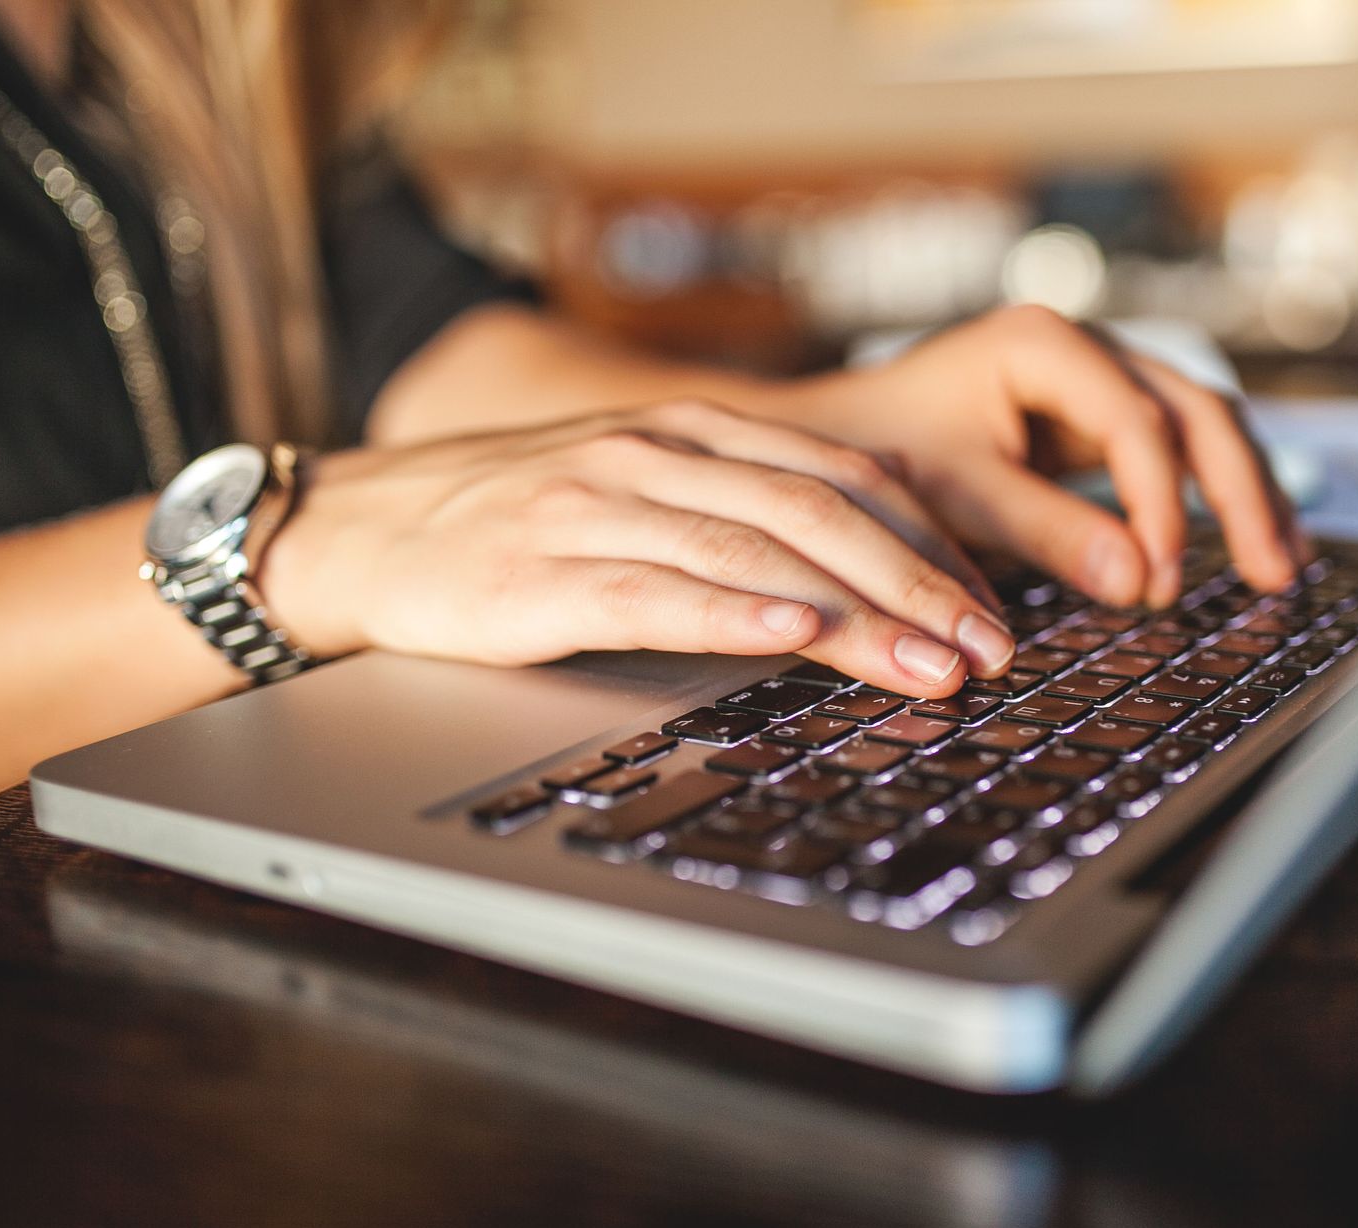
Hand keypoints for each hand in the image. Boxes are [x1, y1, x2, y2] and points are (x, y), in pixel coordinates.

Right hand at [258, 401, 1017, 695]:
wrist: (362, 529)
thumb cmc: (515, 524)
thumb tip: (864, 580)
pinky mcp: (542, 572)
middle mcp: (658, 453)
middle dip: (920, 585)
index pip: (843, 475)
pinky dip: (732, 614)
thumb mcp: (642, 495)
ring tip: (932, 666)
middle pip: (820, 511)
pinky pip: (653, 589)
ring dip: (857, 613)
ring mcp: (599, 506)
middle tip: (994, 648)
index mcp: (694, 430)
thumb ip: (740, 516)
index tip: (995, 605)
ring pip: (755, 551)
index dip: (931, 541)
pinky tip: (792, 638)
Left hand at [767, 304, 1307, 606]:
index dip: (1160, 505)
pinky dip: (1212, 499)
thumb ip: (1046, 532)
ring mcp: (1097, 379)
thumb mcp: (958, 495)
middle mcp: (1084, 348)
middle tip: (1273, 573)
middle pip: (1196, 411)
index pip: (1136, 422)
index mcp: (1044, 344)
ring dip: (1245, 493)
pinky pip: (1176, 452)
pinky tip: (1249, 546)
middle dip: (1240, 493)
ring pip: (1202, 426)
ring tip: (1284, 566)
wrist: (834, 438)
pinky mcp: (1097, 420)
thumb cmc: (882, 452)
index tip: (1158, 582)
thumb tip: (1139, 583)